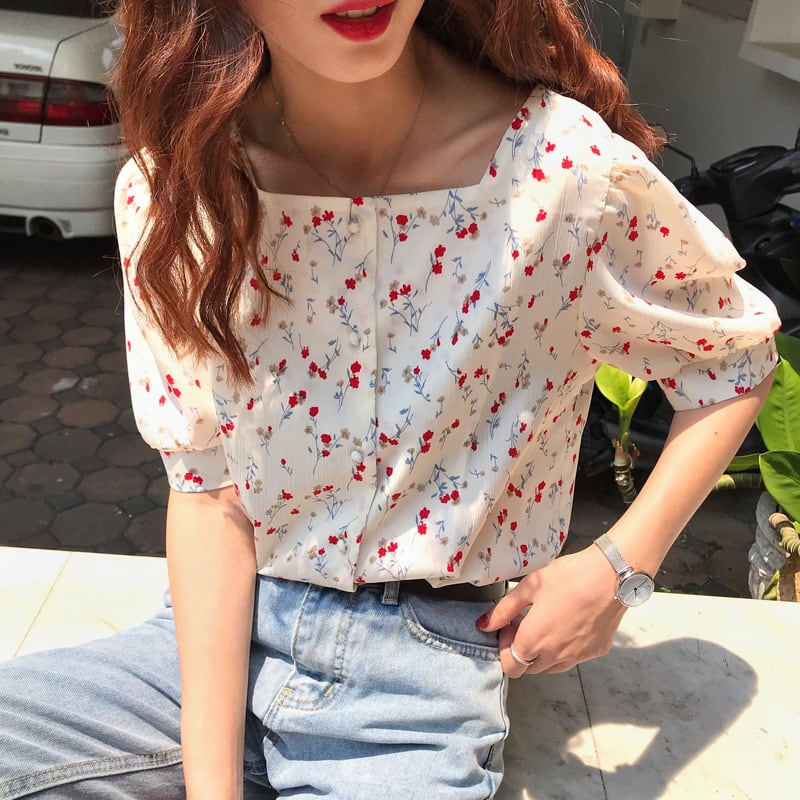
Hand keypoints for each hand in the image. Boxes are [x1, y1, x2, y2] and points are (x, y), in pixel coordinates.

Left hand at [476, 544, 626, 676]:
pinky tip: (568, 621)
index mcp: (534, 642)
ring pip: (550, 666)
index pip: (509, 666)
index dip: (504, 647)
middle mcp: (555, 657)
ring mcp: (578, 657)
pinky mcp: (595, 652)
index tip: (510, 624)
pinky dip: (564, 647)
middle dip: (521, 648)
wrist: (612, 576)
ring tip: (545, 620)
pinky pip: (572, 658)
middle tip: (525, 620)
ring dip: (541, 651)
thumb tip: (484, 625)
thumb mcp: (529, 587)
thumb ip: (504, 609)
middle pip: (528, 667)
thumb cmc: (568, 577)